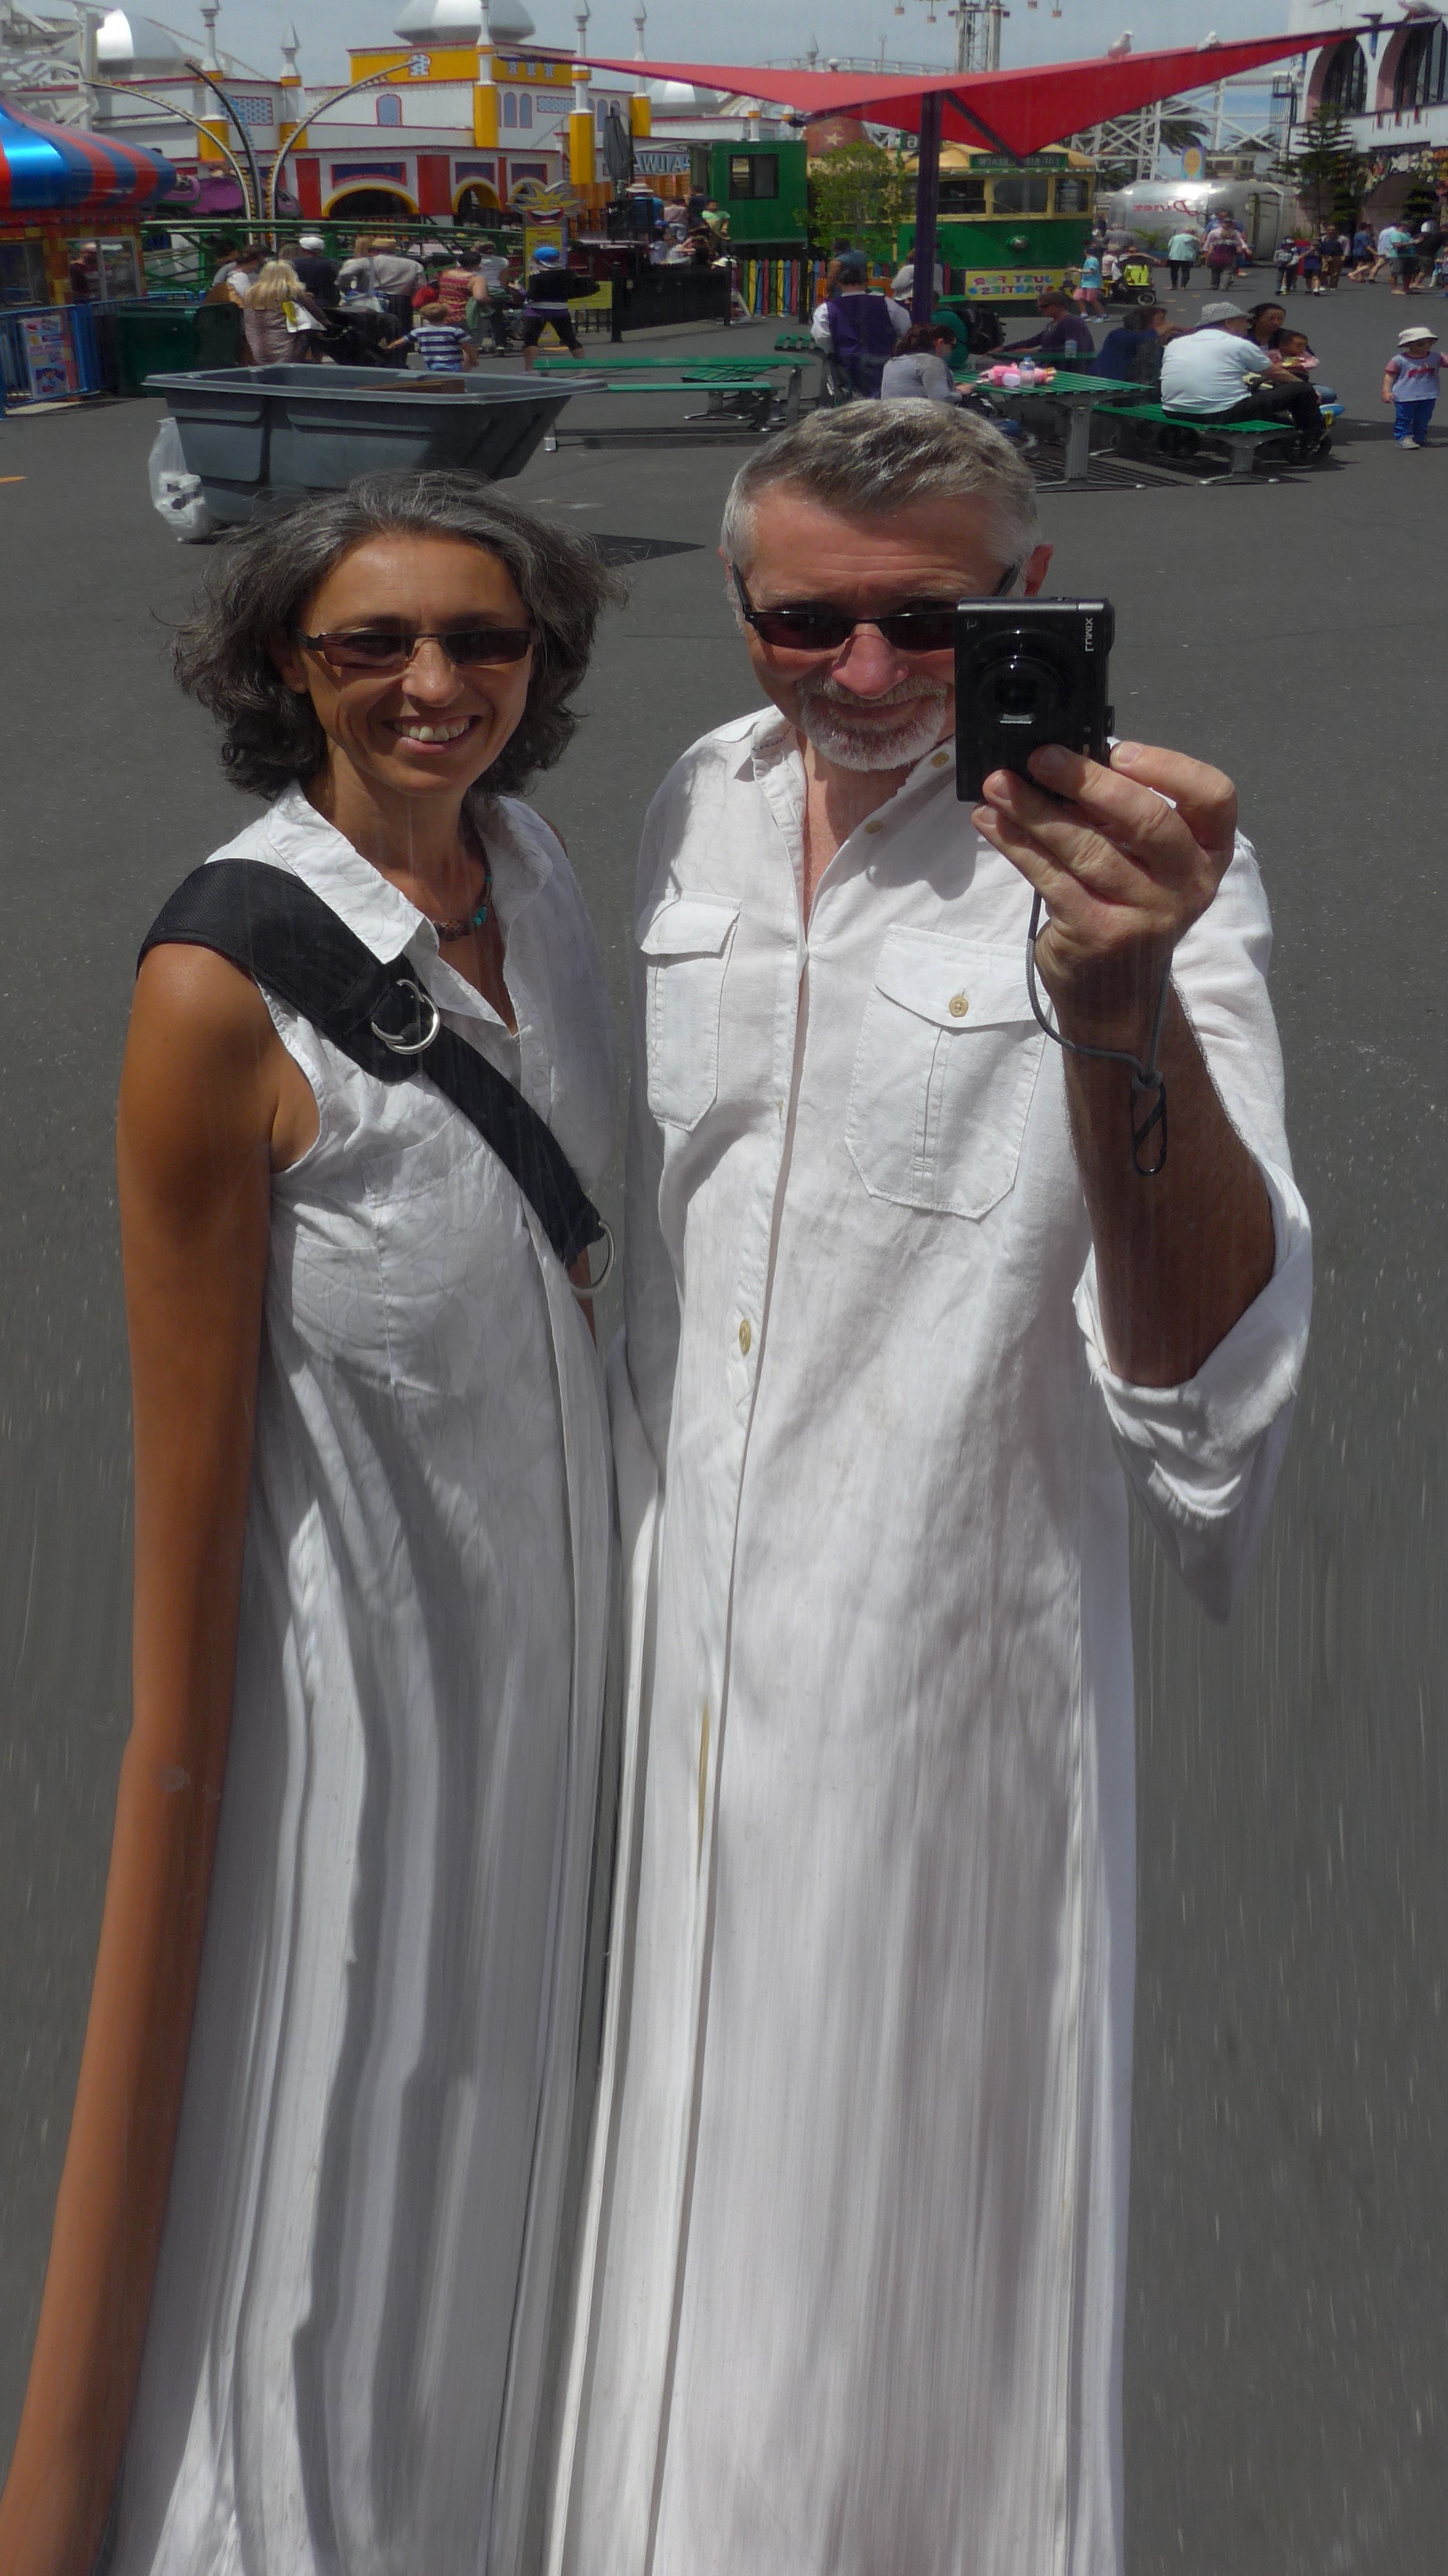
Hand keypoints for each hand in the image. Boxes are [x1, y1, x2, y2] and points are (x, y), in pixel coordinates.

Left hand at [971, 740, 1236, 1051]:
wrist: (1116, 996)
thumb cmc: (1127, 908)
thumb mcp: (1144, 861)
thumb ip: (1120, 815)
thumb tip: (1059, 760)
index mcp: (1209, 852)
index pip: (1214, 797)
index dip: (1168, 767)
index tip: (1117, 750)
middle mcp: (1188, 883)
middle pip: (1147, 820)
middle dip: (1088, 782)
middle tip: (1040, 757)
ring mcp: (1146, 914)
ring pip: (1088, 849)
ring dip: (1035, 811)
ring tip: (999, 785)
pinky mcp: (1099, 935)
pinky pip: (1052, 879)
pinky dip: (1017, 846)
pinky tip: (991, 823)